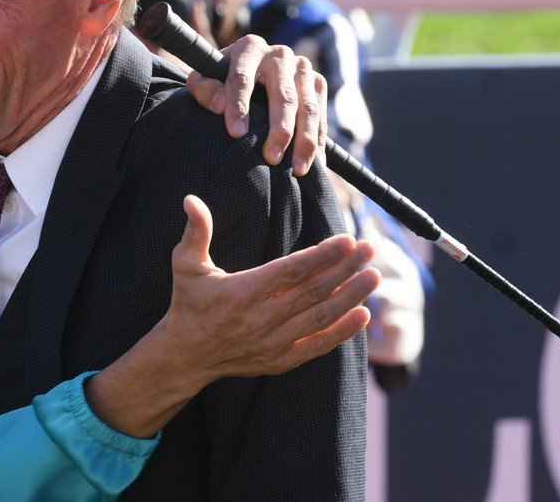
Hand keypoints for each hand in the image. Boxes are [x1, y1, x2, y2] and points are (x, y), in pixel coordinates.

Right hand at [86, 195, 378, 436]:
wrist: (186, 356)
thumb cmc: (189, 303)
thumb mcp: (185, 265)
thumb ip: (195, 232)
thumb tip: (191, 199)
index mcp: (240, 293)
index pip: (291, 271)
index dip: (322, 255)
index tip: (347, 241)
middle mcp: (260, 319)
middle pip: (313, 291)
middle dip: (345, 269)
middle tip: (370, 249)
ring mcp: (272, 342)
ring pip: (320, 317)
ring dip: (351, 297)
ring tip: (373, 277)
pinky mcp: (280, 360)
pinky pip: (318, 345)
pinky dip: (342, 332)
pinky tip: (362, 314)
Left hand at [185, 35, 327, 175]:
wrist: (249, 72)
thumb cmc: (221, 80)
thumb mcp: (204, 80)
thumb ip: (204, 89)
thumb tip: (219, 105)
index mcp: (249, 48)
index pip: (242, 78)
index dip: (239, 106)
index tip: (236, 133)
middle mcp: (279, 54)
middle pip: (283, 95)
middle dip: (279, 129)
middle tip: (271, 158)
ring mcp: (302, 68)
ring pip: (308, 107)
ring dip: (305, 140)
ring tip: (298, 169)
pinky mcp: (317, 82)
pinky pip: (321, 114)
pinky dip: (318, 140)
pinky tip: (314, 163)